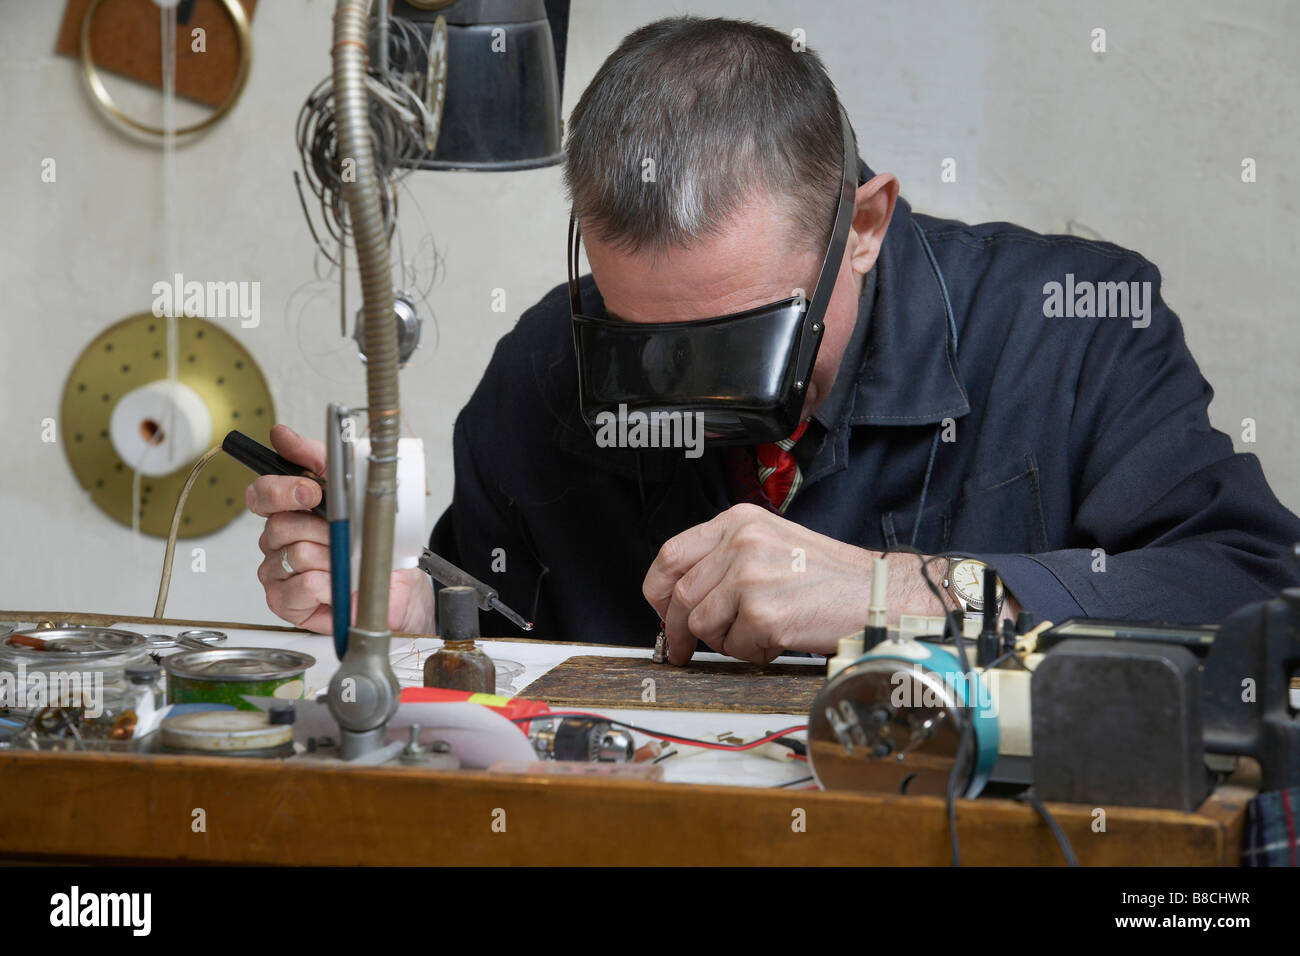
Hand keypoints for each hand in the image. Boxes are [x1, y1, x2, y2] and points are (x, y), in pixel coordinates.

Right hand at [247, 424, 432, 634]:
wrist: (398, 582)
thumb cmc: (372, 541)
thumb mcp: (353, 489)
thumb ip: (316, 458)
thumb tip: (281, 434)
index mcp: (287, 511)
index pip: (261, 494)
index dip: (283, 491)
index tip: (313, 491)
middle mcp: (277, 541)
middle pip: (280, 525)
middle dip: (322, 529)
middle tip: (344, 535)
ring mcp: (278, 572)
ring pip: (296, 554)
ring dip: (331, 557)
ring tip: (346, 561)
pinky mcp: (285, 602)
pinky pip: (302, 587)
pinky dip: (329, 584)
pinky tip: (339, 584)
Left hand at [642, 504, 950, 663]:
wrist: (877, 593)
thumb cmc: (830, 575)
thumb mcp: (771, 543)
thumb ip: (725, 558)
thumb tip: (680, 595)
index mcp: (740, 520)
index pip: (672, 554)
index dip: (657, 589)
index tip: (658, 610)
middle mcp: (741, 543)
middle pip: (680, 595)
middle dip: (679, 629)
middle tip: (684, 647)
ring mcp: (751, 577)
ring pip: (701, 624)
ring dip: (723, 640)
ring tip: (757, 632)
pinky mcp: (764, 613)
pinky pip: (733, 647)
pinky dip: (751, 652)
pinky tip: (778, 638)